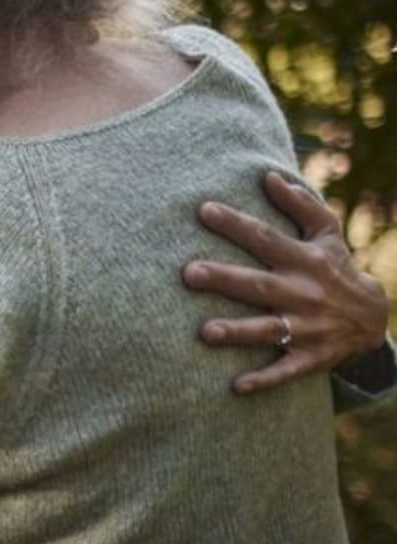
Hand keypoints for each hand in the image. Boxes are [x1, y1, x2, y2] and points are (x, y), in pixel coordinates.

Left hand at [182, 171, 389, 394]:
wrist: (374, 318)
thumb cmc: (335, 267)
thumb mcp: (326, 234)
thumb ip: (301, 204)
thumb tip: (269, 176)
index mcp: (302, 260)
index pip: (264, 238)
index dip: (235, 224)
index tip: (203, 209)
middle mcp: (302, 293)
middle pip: (258, 285)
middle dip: (224, 279)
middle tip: (188, 273)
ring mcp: (307, 328)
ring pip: (268, 330)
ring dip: (237, 332)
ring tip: (204, 332)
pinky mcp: (310, 358)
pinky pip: (286, 371)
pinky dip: (263, 380)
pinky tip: (236, 387)